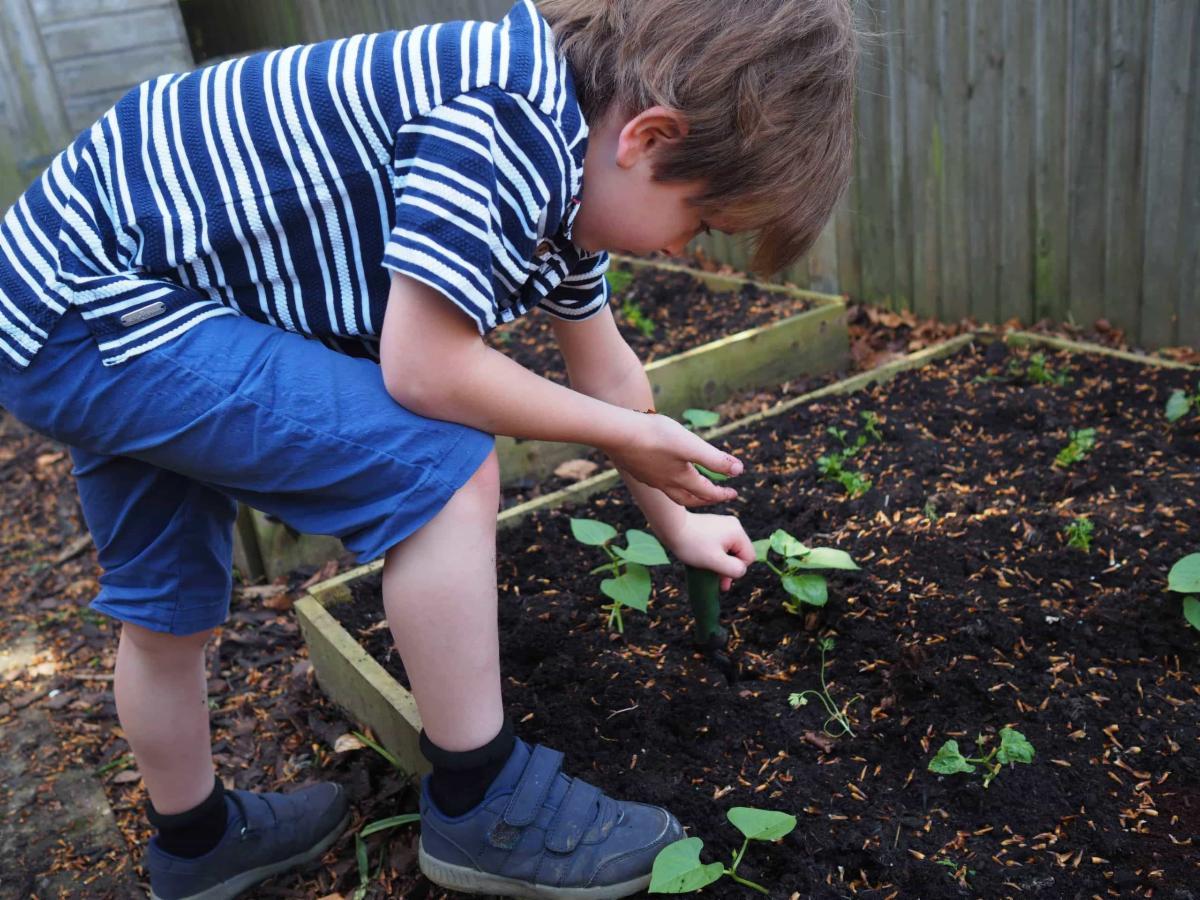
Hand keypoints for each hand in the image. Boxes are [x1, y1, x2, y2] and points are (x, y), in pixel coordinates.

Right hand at [603, 414, 742, 507]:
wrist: (617, 434)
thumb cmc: (655, 436)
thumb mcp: (691, 445)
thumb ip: (715, 459)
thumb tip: (739, 471)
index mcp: (681, 478)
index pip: (707, 492)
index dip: (722, 494)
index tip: (734, 493)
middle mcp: (665, 483)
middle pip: (689, 499)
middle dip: (705, 499)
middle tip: (716, 497)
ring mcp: (649, 478)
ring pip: (672, 492)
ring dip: (686, 494)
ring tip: (692, 489)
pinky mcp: (637, 469)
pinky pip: (657, 483)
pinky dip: (668, 484)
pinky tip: (664, 474)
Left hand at [658, 512, 756, 591]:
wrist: (671, 527)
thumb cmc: (692, 545)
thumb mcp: (715, 561)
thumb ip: (733, 569)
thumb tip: (740, 571)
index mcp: (737, 532)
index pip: (748, 557)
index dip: (736, 569)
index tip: (721, 575)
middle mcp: (733, 525)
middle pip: (739, 553)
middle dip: (728, 568)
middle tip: (718, 582)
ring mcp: (723, 525)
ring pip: (729, 550)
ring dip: (721, 562)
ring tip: (708, 570)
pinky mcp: (713, 526)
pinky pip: (720, 545)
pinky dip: (715, 554)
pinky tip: (704, 560)